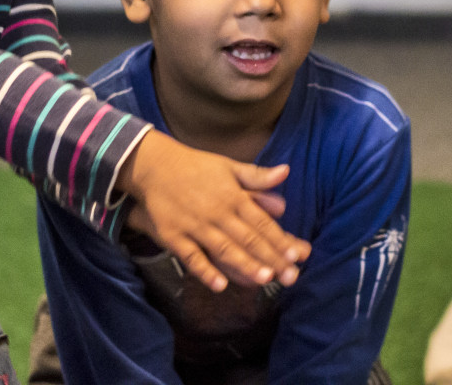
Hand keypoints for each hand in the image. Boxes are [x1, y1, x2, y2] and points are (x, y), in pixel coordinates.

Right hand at [117, 130, 310, 292]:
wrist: (154, 166)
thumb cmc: (196, 168)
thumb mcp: (228, 167)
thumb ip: (256, 176)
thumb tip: (286, 172)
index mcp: (233, 195)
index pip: (261, 221)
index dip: (279, 239)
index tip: (297, 255)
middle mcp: (217, 211)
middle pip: (247, 238)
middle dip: (270, 258)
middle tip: (291, 276)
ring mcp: (195, 225)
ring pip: (223, 248)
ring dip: (244, 264)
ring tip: (265, 279)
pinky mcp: (174, 235)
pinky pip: (191, 257)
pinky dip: (204, 270)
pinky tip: (219, 285)